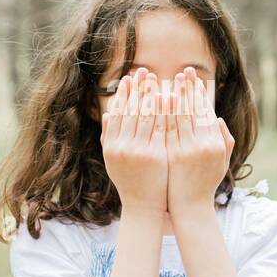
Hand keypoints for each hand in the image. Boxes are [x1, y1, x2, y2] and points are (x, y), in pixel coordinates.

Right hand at [101, 67, 167, 213]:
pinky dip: (164, 111)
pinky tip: (168, 98)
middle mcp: (122, 146)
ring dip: (151, 95)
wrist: (144, 205)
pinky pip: (161, 127)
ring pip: (146, 116)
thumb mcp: (114, 159)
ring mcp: (139, 151)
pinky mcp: (156, 155)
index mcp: (111, 145)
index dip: (123, 93)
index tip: (129, 78)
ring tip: (156, 79)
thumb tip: (107, 113)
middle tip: (144, 71)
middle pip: (131, 110)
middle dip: (138, 88)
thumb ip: (110, 136)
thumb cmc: (130, 181)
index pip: (118, 112)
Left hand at [164, 66, 233, 216]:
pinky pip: (167, 128)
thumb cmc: (205, 184)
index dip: (199, 93)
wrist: (190, 208)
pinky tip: (159, 100)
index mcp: (217, 142)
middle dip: (188, 88)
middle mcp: (205, 144)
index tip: (193, 78)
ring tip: (170, 80)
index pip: (207, 110)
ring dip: (175, 95)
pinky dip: (164, 113)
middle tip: (183, 71)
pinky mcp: (174, 156)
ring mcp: (189, 149)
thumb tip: (217, 117)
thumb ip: (224, 139)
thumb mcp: (222, 161)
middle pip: (194, 109)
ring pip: (180, 116)